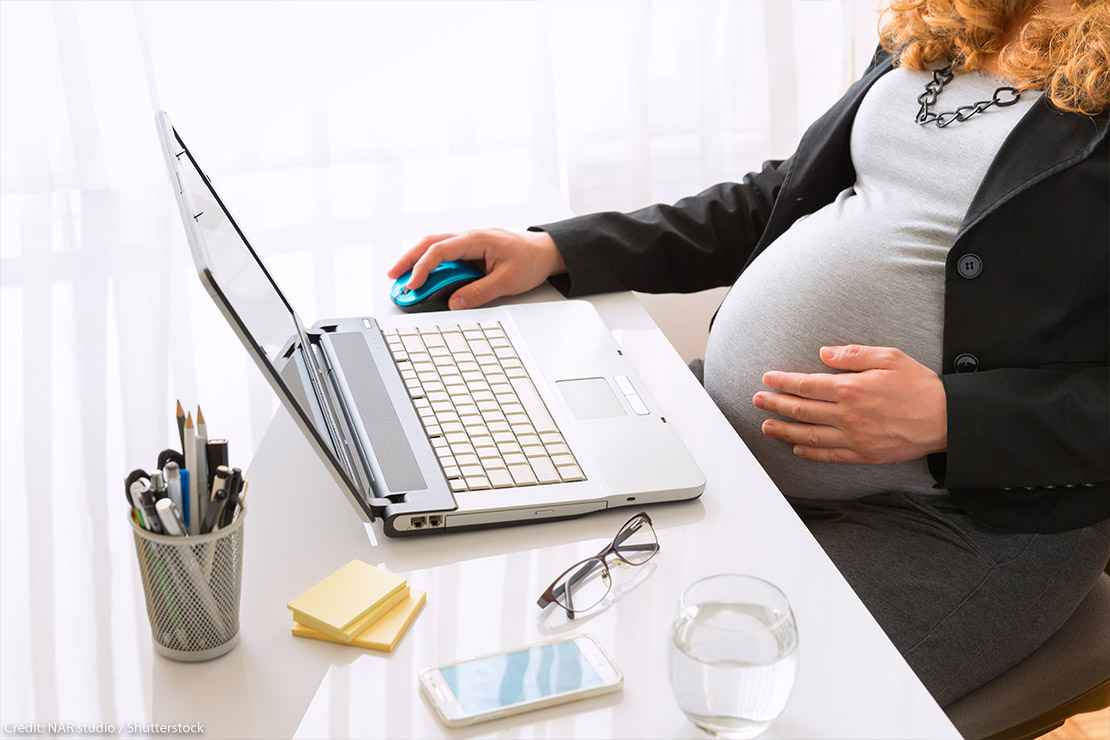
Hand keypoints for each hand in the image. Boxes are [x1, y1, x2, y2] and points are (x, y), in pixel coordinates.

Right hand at [386, 229, 565, 309]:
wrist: (546, 251)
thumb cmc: (530, 260)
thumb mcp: (507, 281)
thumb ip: (479, 292)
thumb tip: (454, 303)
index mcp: (477, 239)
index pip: (441, 250)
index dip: (423, 267)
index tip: (413, 285)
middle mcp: (469, 237)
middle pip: (430, 243)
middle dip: (408, 259)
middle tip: (393, 277)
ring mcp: (469, 243)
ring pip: (435, 247)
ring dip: (417, 261)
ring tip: (403, 279)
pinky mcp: (470, 251)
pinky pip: (445, 255)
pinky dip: (431, 265)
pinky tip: (423, 277)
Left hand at [752, 345, 946, 463]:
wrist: (946, 419)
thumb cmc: (919, 385)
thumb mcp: (888, 357)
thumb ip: (853, 355)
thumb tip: (823, 354)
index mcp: (851, 388)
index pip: (806, 385)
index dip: (783, 382)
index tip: (767, 378)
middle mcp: (847, 415)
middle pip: (801, 411)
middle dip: (775, 405)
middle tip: (757, 401)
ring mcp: (854, 437)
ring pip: (809, 435)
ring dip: (784, 430)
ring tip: (766, 426)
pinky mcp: (863, 454)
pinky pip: (829, 455)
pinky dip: (809, 452)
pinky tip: (797, 447)